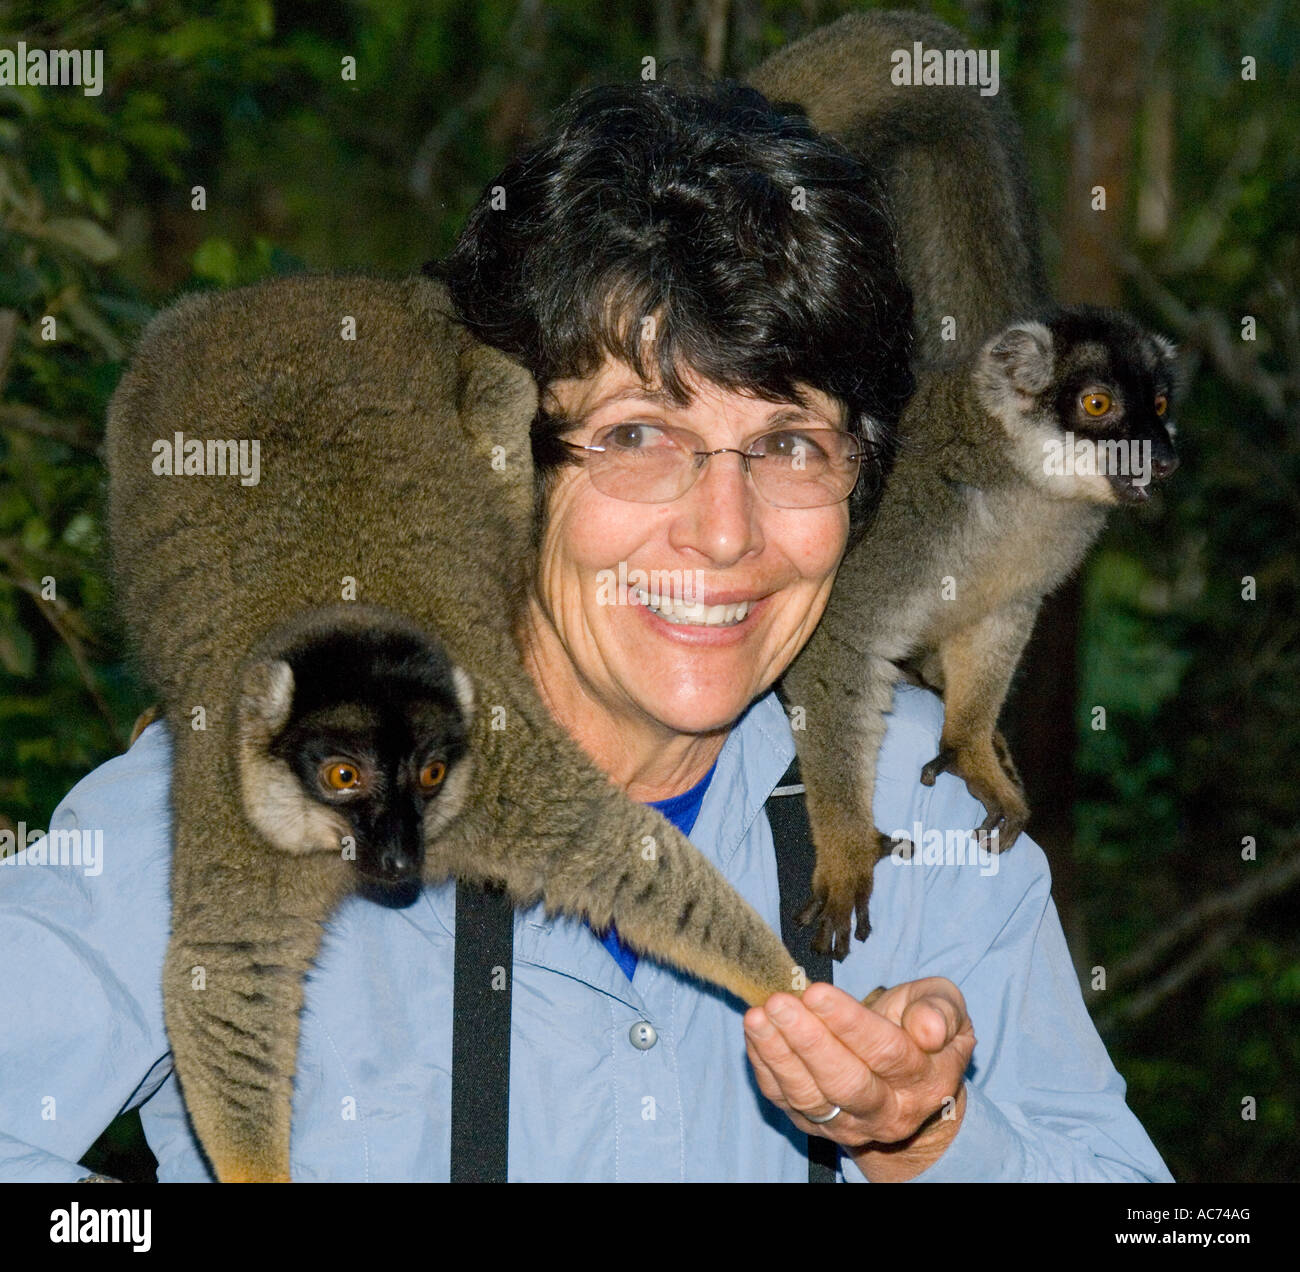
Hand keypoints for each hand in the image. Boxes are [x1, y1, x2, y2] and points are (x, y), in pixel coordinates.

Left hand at [743, 977, 974, 1181]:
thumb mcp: (947, 1008)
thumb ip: (942, 1011)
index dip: (849, 1023)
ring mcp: (848, 1124)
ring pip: (809, 1096)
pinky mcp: (815, 1124)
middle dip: (807, 1041)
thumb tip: (929, 1029)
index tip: (816, 992)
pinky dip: (765, 1067)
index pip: (886, 1052)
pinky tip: (755, 1034)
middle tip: (779, 1003)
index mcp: (924, 1079)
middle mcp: (887, 1111)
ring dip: (778, 1055)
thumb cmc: (922, 1026)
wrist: (912, 1083)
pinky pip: (785, 1100)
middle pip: (844, 1083)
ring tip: (757, 1017)